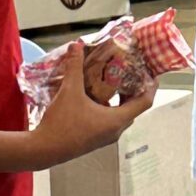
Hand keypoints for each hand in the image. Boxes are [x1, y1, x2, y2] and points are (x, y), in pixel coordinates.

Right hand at [25, 41, 155, 166]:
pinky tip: (95, 97)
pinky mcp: (95, 140)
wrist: (44, 150)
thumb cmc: (61, 123)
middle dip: (134, 90)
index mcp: (116, 120)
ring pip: (121, 116)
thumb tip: (77, 46)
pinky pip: (109, 122)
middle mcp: (115, 131)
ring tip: (113, 82)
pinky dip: (108, 108)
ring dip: (120, 100)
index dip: (151, 86)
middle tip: (130, 73)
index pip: (145, 102)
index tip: (152, 73)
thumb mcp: (69, 91)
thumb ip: (74, 67)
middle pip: (134, 108)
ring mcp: (105, 138)